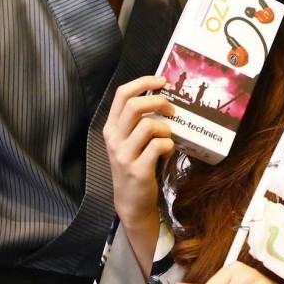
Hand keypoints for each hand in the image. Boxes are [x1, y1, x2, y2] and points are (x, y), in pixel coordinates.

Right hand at [103, 75, 175, 227]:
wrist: (131, 202)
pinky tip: (166, 155)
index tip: (162, 80)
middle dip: (159, 102)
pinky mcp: (138, 169)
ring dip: (166, 130)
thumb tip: (164, 97)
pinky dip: (170, 147)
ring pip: (150, 125)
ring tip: (166, 139)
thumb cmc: (135, 165)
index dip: (143, 82)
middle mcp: (114, 139)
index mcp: (111, 128)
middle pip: (135, 105)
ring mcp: (124, 155)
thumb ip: (139, 121)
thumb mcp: (129, 141)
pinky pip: (161, 146)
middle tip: (172, 110)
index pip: (122, 94)